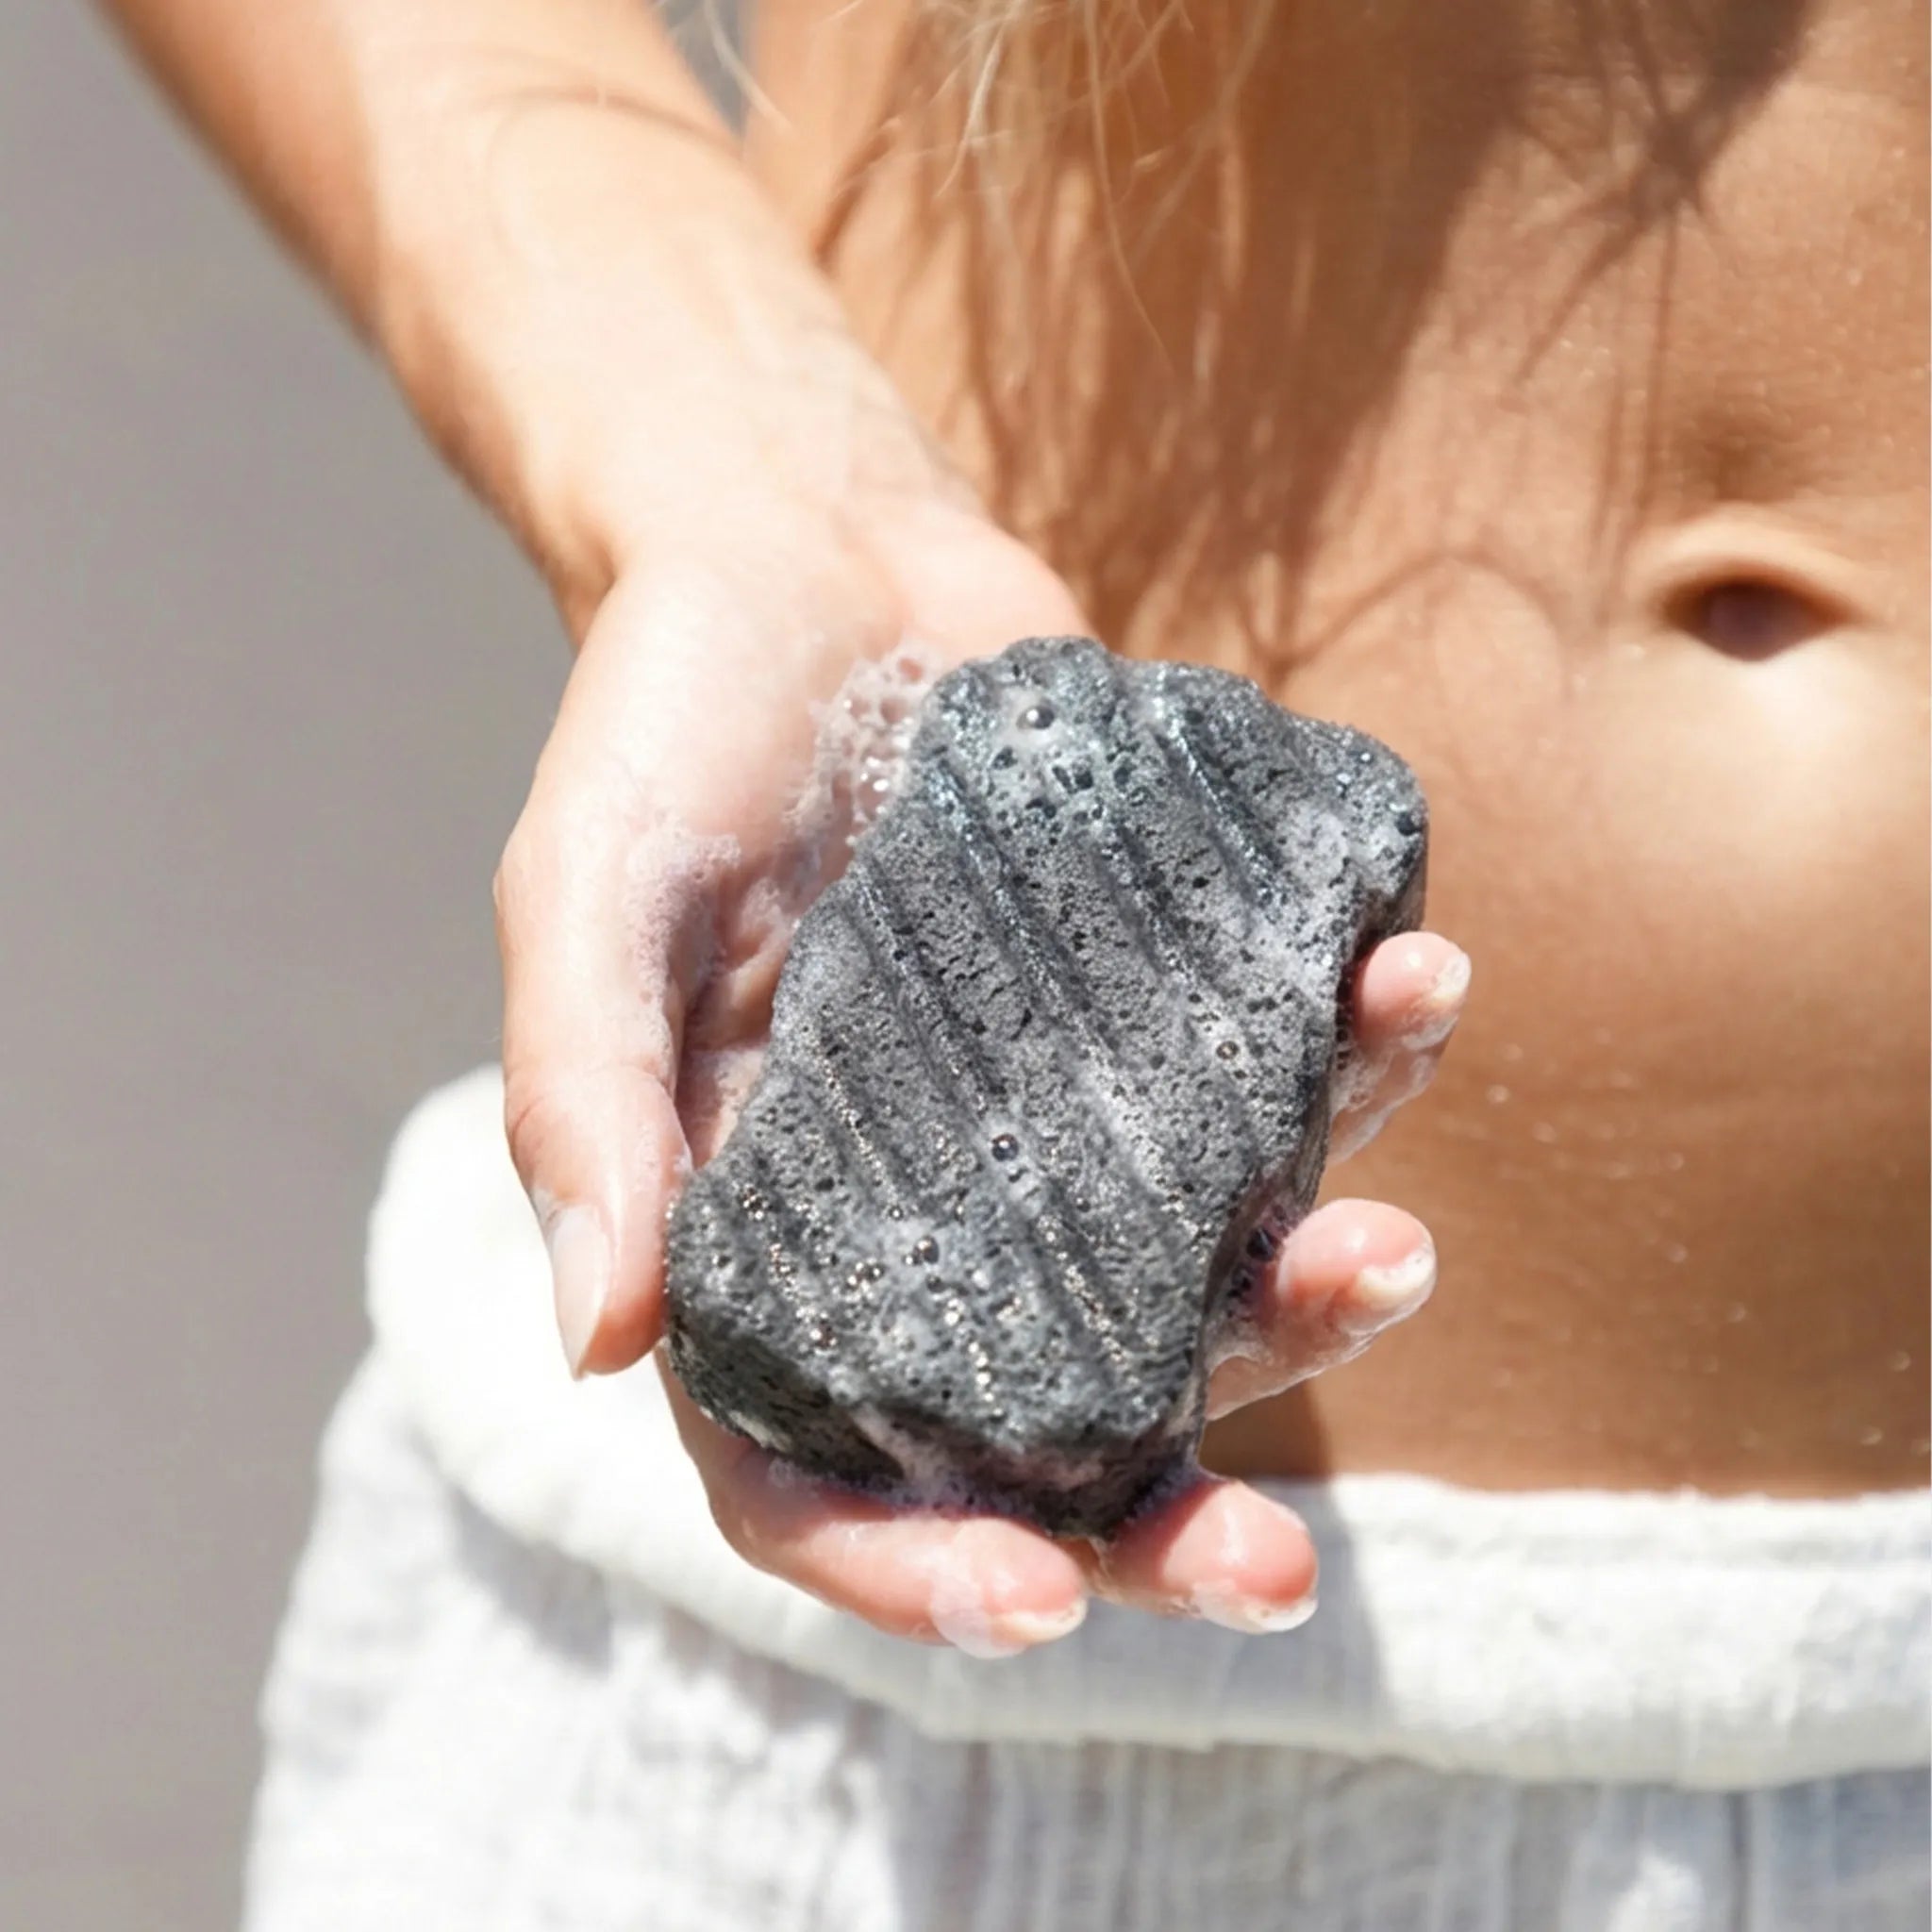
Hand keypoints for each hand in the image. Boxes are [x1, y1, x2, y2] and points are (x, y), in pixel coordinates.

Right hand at [498, 479, 1469, 1652]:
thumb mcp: (590, 895)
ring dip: (1306, 1291)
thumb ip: (583, 1101)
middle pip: (1045, 1424)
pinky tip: (1417, 982)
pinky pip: (1278, 1067)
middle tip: (1276, 1569)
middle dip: (1162, 1514)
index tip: (1033, 1604)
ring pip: (1195, 1268)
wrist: (810, 550)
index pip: (814, 1465)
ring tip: (1392, 1245)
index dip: (911, 1563)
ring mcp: (1061, 1110)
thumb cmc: (668, 725)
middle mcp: (926, 1204)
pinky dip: (1361, 1047)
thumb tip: (596, 1342)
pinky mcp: (1162, 995)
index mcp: (762, 1228)